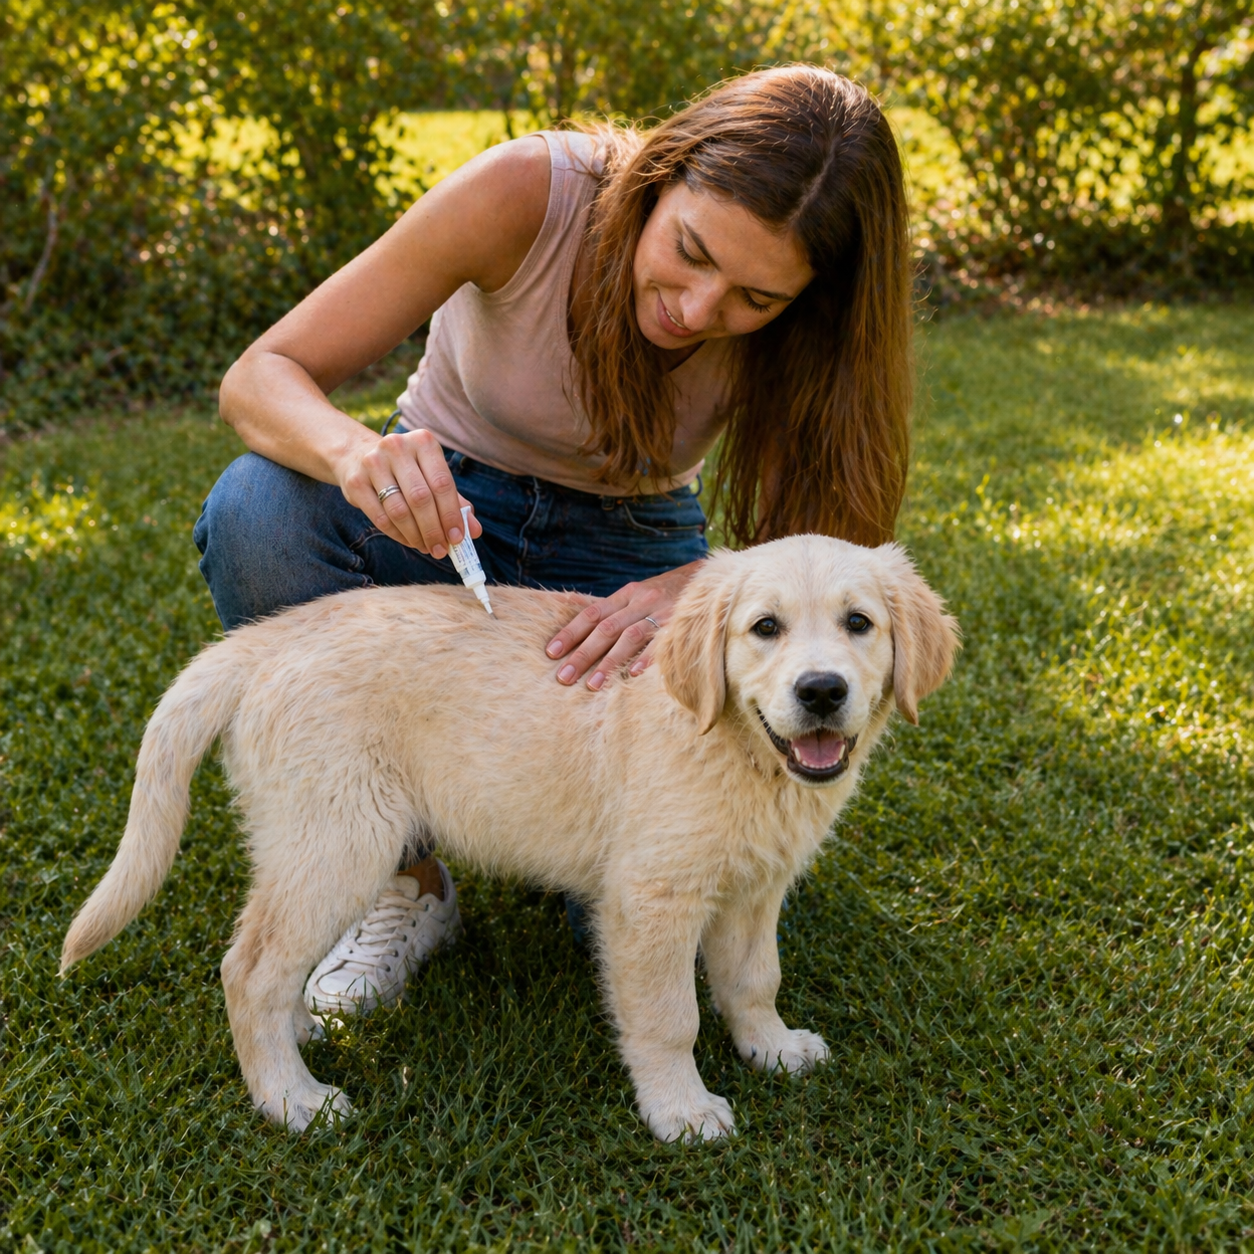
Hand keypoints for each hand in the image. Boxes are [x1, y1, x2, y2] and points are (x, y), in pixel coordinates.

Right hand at [336, 427, 481, 556]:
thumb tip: (474, 531)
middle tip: (441, 549)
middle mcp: (397, 447)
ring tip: (426, 547)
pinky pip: (380, 517)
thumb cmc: (406, 470)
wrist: (357, 455)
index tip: (457, 538)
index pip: (442, 483)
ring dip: (416, 535)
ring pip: (399, 510)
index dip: (451, 514)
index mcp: (423, 442)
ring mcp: (373, 462)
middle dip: (434, 530)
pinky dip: (397, 534)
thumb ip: (455, 501)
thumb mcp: (432, 476)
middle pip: (421, 498)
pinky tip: (409, 540)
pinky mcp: (355, 481)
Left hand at [545, 561, 703, 690]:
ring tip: (593, 685)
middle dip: (582, 654)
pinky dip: (646, 658)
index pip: (592, 614)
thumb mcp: (635, 593)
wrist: (709, 580)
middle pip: (606, 629)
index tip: (552, 653)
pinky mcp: (681, 624)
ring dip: (609, 663)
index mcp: (626, 595)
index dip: (570, 633)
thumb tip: (566, 604)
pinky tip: (632, 675)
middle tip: (564, 677)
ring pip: (629, 637)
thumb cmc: (664, 593)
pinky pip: (661, 643)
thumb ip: (608, 606)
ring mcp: (661, 612)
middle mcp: (640, 601)